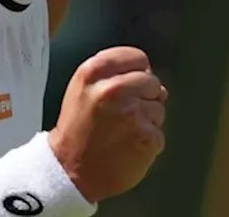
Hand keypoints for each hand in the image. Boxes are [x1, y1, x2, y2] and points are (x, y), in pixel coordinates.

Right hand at [47, 46, 167, 202]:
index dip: (137, 72)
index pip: (137, 57)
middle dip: (144, 97)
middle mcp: (113, 89)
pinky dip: (148, 142)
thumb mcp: (82, 88)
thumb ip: (111, 73)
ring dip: (146, 120)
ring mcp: (132, 113)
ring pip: (158, 107)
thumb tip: (147, 72)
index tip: (131, 85)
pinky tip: (128, 147)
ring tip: (122, 132)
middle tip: (123, 114)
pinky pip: (159, 132)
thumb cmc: (77, 130)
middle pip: (151, 81)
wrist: (69, 171)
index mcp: (94, 72)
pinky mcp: (146, 136)